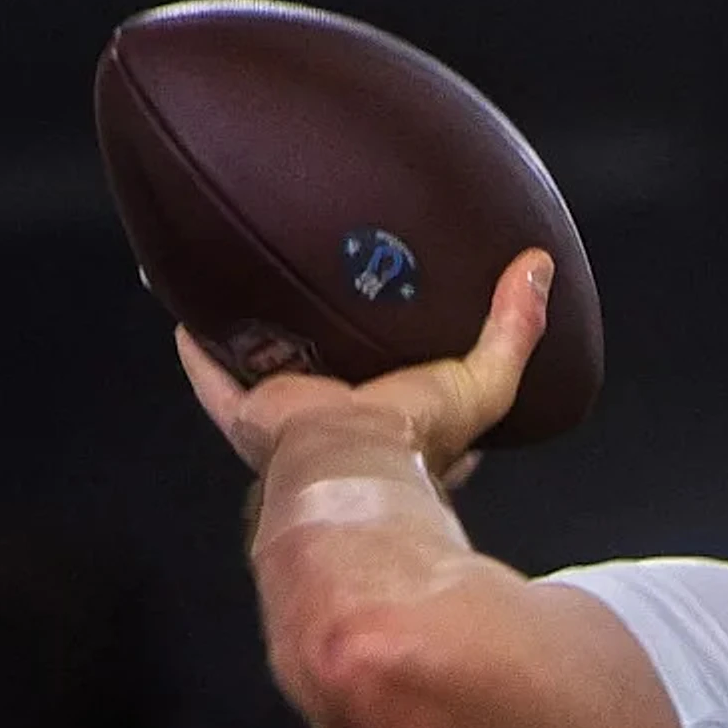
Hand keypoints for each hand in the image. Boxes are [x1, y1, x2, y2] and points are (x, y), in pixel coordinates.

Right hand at [178, 247, 553, 479]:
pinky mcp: (253, 414)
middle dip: (336, 343)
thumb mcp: (485, 380)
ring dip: (267, 339)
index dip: (423, 366)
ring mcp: (297, 420)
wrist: (347, 461)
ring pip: (277, 371)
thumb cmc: (416, 435)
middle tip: (332, 294)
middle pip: (340, 376)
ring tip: (260, 292)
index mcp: (403, 425)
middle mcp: (347, 424)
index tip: (421, 329)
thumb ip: (516, 329)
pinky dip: (200, 351)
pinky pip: (216, 377)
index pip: (418, 397)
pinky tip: (188, 315)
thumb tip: (539, 267)